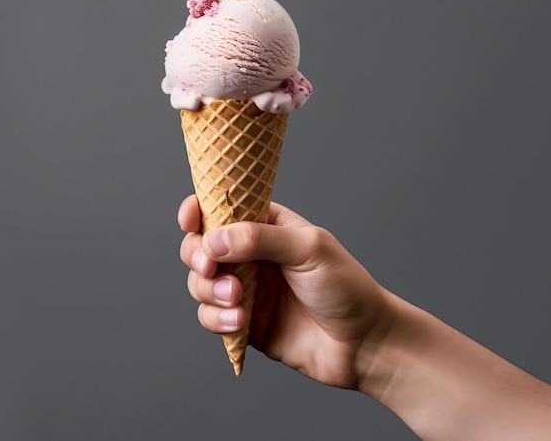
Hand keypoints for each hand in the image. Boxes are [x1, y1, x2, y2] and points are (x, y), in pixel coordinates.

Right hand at [178, 195, 393, 388]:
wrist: (362, 342)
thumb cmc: (345, 286)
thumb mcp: (308, 248)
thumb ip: (260, 238)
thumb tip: (214, 238)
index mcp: (268, 225)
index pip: (223, 208)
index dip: (199, 209)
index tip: (189, 219)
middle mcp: (252, 255)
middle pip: (201, 245)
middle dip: (198, 255)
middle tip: (211, 266)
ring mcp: (246, 289)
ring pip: (200, 282)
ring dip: (209, 290)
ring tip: (237, 299)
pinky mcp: (243, 322)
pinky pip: (210, 317)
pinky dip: (216, 319)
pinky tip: (239, 322)